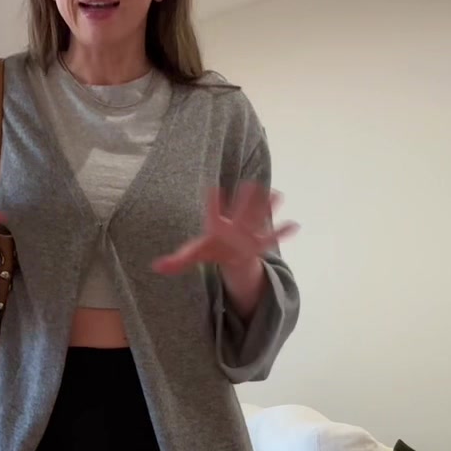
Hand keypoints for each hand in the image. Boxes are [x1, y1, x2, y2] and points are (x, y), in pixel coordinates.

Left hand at [151, 183, 298, 277]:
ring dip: (268, 207)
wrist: (229, 251)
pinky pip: (273, 238)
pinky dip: (283, 232)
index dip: (213, 203)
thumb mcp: (193, 255)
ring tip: (279, 195)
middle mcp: (235, 225)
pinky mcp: (261, 241)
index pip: (213, 213)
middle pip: (241, 211)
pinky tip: (295, 225)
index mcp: (216, 227)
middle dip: (246, 200)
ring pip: (260, 217)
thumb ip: (176, 262)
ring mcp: (250, 231)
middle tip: (250, 183)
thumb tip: (156, 267)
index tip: (213, 189)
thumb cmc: (211, 249)